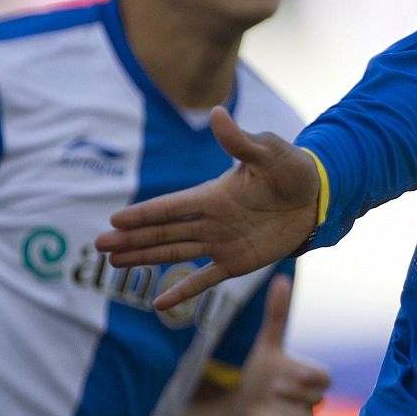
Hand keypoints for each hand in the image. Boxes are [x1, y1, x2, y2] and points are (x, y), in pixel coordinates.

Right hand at [95, 106, 319, 310]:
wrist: (316, 197)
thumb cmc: (292, 169)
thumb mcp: (268, 152)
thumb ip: (240, 140)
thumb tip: (217, 112)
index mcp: (214, 194)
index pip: (171, 206)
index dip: (144, 214)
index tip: (114, 220)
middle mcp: (211, 220)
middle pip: (163, 232)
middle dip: (132, 238)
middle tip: (99, 245)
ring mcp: (221, 242)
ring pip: (175, 253)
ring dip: (146, 258)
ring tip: (114, 263)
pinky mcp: (236, 261)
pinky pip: (205, 279)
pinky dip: (183, 290)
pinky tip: (160, 303)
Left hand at [235, 274, 330, 415]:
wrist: (245, 410)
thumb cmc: (262, 375)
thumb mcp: (266, 346)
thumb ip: (277, 315)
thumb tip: (281, 278)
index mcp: (307, 377)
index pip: (322, 377)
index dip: (307, 376)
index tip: (286, 373)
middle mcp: (308, 402)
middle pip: (314, 401)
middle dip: (295, 396)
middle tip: (272, 389)